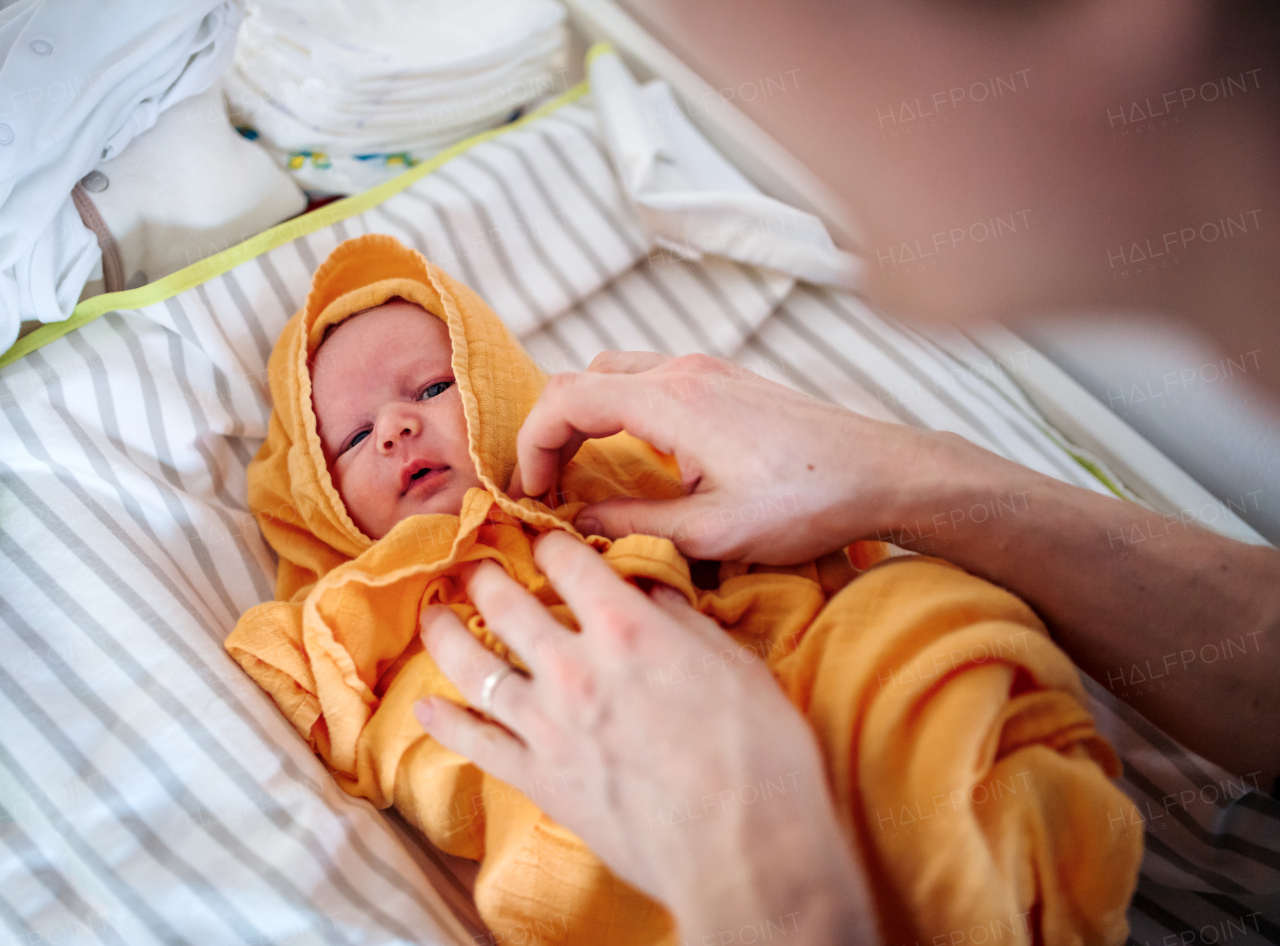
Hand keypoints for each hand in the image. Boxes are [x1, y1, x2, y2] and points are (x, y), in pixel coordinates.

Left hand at [415, 530, 873, 942]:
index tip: (544, 539)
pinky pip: (475, 744)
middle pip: (507, 604)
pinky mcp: (540, 779)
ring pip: (474, 665)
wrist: (743, 854)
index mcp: (627, 628)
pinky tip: (424, 707)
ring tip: (432, 615)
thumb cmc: (760, 757)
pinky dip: (445, 723)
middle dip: (486, 577)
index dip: (552, 541)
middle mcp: (575, 667)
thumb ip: (684, 623)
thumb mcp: (738, 666)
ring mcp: (549, 725)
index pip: (569, 561)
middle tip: (473, 567)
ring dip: (446, 634)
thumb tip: (652, 594)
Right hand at [508, 351, 1019, 563]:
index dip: (533, 446)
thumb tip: (574, 523)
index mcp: (671, 400)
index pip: (565, 400)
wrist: (886, 474)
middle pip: (583, 378)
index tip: (529, 494)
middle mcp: (684, 371)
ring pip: (616, 375)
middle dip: (552, 430)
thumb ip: (631, 524)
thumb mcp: (713, 532)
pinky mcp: (728, 383)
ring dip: (587, 419)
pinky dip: (622, 413)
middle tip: (547, 487)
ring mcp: (708, 371)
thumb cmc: (808, 503)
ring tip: (581, 475)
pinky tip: (635, 462)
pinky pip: (650, 382)